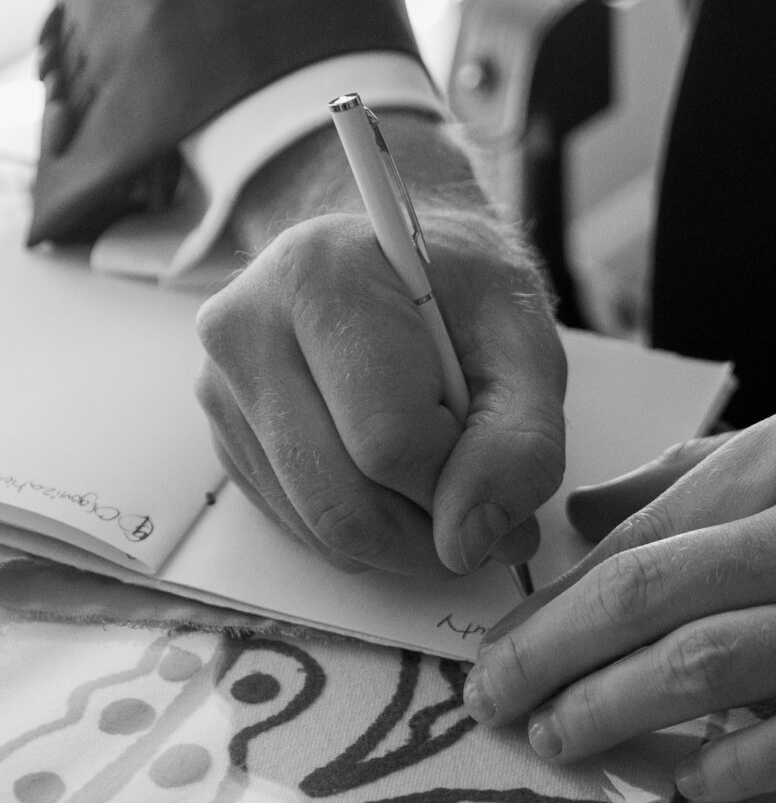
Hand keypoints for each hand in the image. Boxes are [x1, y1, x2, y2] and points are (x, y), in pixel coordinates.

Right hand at [195, 121, 566, 578]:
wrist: (396, 261)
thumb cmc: (462, 289)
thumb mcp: (526, 342)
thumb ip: (522, 442)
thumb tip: (469, 541)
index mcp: (320, 280)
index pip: (390, 443)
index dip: (462, 487)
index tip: (502, 475)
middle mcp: (247, 330)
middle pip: (341, 503)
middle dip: (430, 535)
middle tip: (487, 519)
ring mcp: (222, 389)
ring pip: (318, 528)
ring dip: (401, 538)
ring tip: (445, 481)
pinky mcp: (225, 437)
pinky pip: (299, 528)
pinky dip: (364, 531)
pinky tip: (397, 476)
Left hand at [463, 399, 775, 798]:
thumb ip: (724, 474)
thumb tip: (595, 511)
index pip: (647, 524)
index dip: (562, 590)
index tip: (514, 635)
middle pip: (645, 594)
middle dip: (545, 655)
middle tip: (492, 701)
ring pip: (697, 669)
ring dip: (606, 715)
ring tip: (558, 743)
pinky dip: (723, 768)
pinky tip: (683, 782)